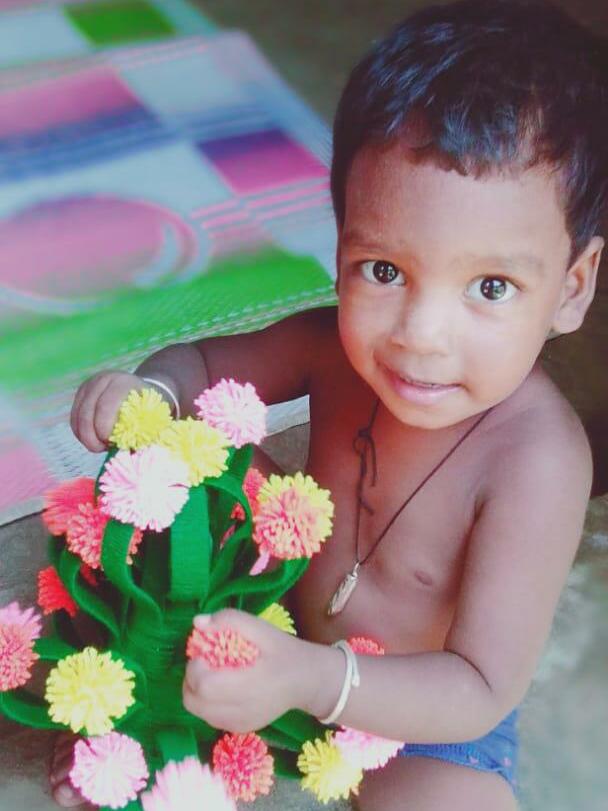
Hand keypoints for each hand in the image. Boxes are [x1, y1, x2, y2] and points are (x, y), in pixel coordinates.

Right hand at [70, 371, 146, 451]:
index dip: (103, 428)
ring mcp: (88, 386)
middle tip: (102, 448)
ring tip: (100, 446)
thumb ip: (141, 430)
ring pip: (78, 417)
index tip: (109, 444)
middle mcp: (102, 380)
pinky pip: (74, 419)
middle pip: (87, 413)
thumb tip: (130, 453)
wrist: (138, 388)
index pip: (105, 406)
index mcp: (122, 383)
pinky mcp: (80, 395)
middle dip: (92, 436)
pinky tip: (92, 440)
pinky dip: (81, 434)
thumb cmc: (147, 405)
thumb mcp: (150, 413)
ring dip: (86, 437)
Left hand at [182, 609, 332, 733]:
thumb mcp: (262, 628)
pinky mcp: (240, 729)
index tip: (205, 653)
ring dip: (196, 691)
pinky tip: (222, 687)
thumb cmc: (284, 651)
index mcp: (249, 685)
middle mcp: (242, 711)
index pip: (204, 685)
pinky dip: (207, 702)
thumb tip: (197, 623)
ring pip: (198, 711)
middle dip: (191, 679)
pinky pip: (210, 718)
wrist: (307, 680)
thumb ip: (230, 620)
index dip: (195, 667)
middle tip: (204, 663)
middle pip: (193, 702)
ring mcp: (240, 724)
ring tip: (213, 673)